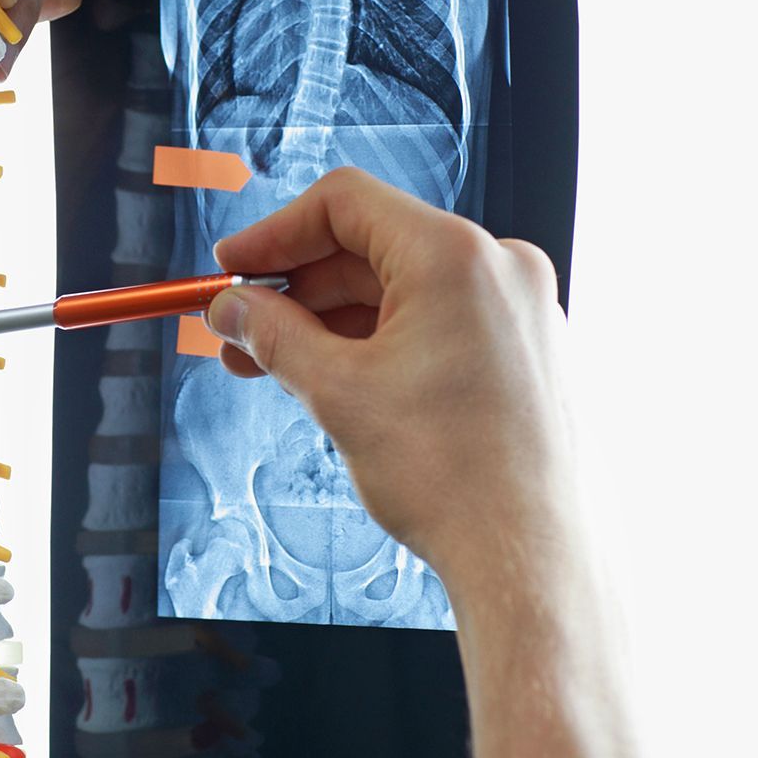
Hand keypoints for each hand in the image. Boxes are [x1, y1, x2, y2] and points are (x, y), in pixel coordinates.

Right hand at [204, 168, 577, 590]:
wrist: (527, 554)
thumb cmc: (455, 477)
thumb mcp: (337, 393)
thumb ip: (273, 336)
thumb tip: (232, 309)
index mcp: (454, 256)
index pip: (344, 203)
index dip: (274, 234)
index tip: (231, 265)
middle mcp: (497, 267)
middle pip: (371, 246)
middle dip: (296, 289)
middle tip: (240, 330)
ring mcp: (518, 309)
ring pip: (401, 289)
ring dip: (332, 321)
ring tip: (275, 367)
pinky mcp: (523, 350)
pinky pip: (436, 321)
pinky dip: (381, 341)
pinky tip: (335, 381)